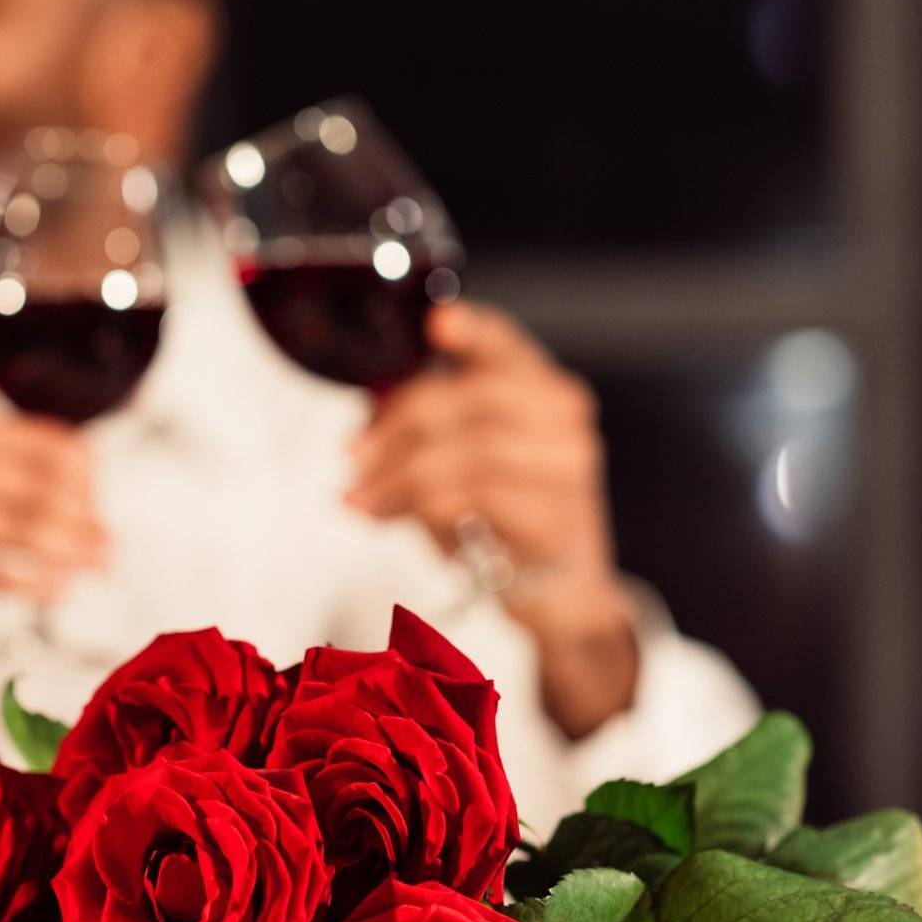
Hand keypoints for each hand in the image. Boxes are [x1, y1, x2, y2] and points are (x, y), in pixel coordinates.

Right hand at [0, 415, 106, 650]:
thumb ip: (0, 488)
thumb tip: (87, 505)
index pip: (46, 442)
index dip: (86, 480)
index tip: (101, 516)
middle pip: (38, 483)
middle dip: (85, 519)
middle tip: (110, 551)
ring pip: (16, 524)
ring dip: (67, 551)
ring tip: (96, 571)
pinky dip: (27, 582)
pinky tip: (53, 593)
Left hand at [346, 301, 638, 734]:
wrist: (564, 596)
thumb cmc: (509, 523)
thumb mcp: (465, 466)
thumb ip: (425, 436)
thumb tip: (361, 436)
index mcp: (542, 391)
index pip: (506, 345)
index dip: (472, 330)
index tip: (434, 326)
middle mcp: (563, 419)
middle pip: (465, 399)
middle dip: (394, 429)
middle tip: (353, 461)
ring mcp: (567, 468)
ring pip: (464, 453)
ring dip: (397, 479)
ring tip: (365, 503)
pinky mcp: (554, 519)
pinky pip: (475, 500)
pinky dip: (427, 511)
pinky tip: (411, 526)